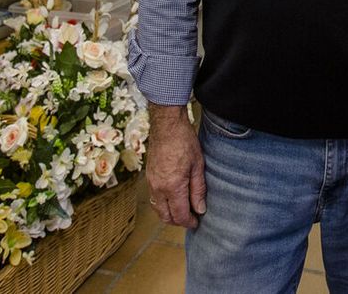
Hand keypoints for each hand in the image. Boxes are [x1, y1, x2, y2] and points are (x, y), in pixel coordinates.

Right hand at [146, 104, 206, 228]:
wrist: (166, 125)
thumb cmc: (184, 141)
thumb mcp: (198, 166)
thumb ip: (198, 190)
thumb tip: (200, 209)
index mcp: (173, 187)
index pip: (179, 215)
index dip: (189, 222)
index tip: (197, 222)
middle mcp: (159, 188)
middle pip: (165, 216)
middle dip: (178, 221)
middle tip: (191, 218)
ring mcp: (151, 182)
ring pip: (157, 209)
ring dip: (169, 214)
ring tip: (183, 209)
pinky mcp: (148, 176)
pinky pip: (153, 198)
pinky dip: (162, 204)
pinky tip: (173, 198)